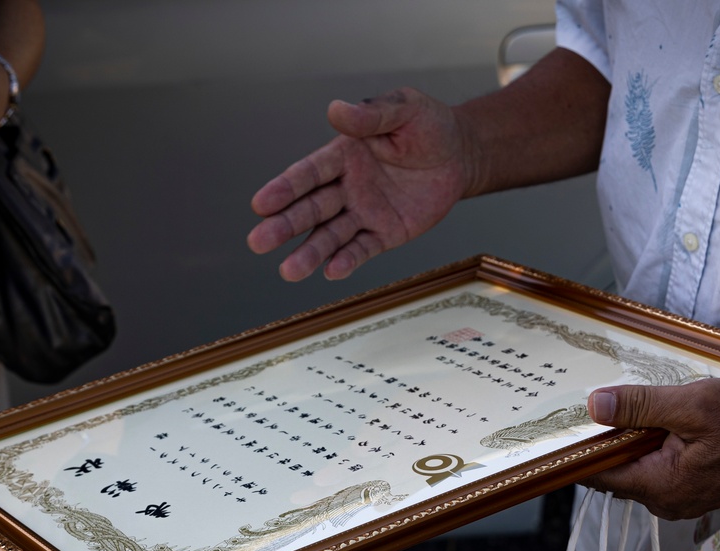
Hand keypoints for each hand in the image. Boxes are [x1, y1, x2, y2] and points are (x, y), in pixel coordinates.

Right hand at [248, 87, 470, 280]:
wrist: (461, 154)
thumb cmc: (429, 125)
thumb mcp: (404, 109)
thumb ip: (372, 114)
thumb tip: (336, 110)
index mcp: (343, 155)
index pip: (308, 174)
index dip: (284, 188)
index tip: (261, 204)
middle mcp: (346, 186)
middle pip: (311, 209)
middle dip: (285, 226)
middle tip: (258, 242)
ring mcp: (364, 212)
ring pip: (331, 235)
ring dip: (310, 253)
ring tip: (289, 271)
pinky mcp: (385, 234)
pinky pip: (363, 249)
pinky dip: (347, 260)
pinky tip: (331, 272)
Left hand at [582, 378, 719, 519]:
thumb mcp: (693, 404)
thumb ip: (641, 406)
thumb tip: (595, 406)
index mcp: (660, 487)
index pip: (596, 474)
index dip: (578, 448)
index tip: (562, 423)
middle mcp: (664, 501)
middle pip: (612, 470)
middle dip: (604, 438)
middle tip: (596, 402)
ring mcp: (677, 497)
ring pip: (633, 466)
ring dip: (629, 438)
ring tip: (630, 406)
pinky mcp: (689, 488)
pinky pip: (653, 466)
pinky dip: (648, 443)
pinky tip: (657, 419)